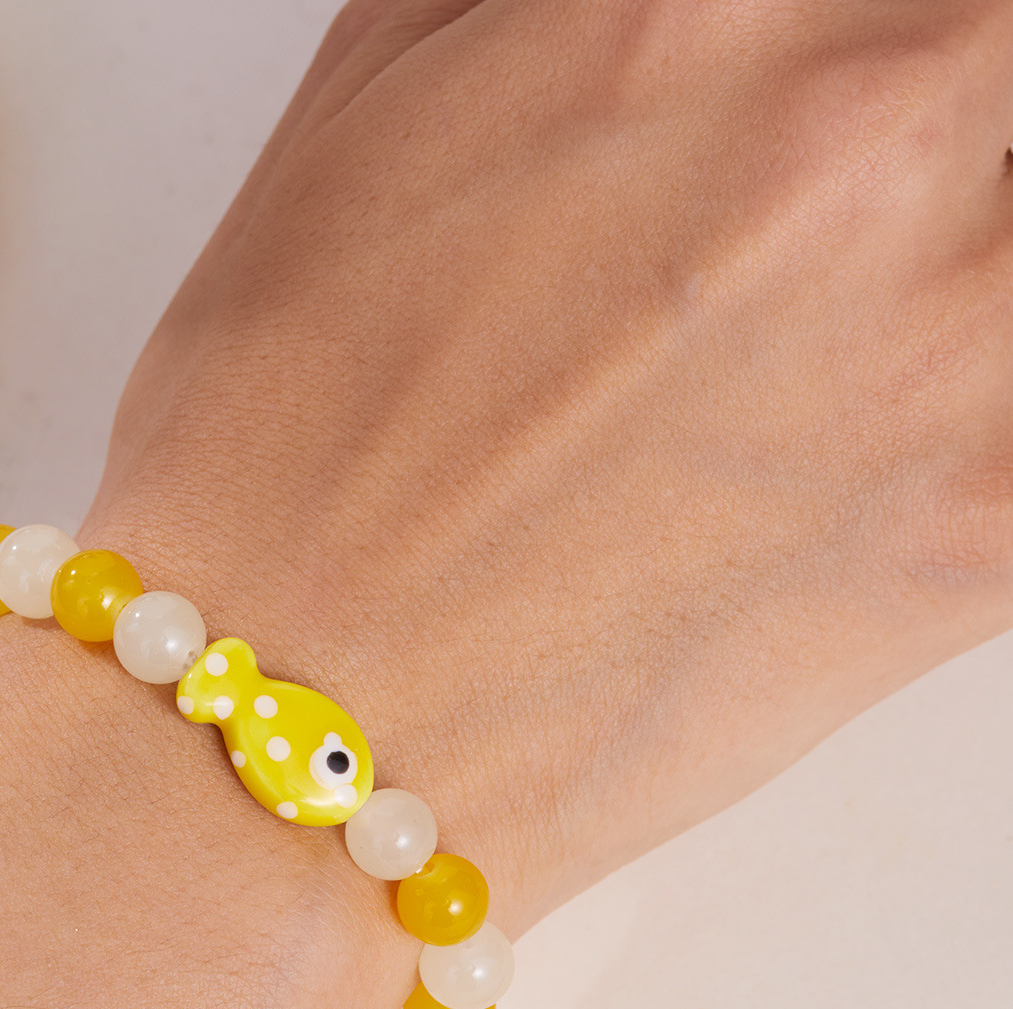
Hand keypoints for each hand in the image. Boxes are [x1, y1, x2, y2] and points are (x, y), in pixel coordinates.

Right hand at [85, 0, 1012, 924]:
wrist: (287, 723)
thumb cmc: (281, 459)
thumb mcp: (364, 117)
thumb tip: (647, 5)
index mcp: (697, 4)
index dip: (859, 36)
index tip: (841, 73)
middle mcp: (861, 142)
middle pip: (1002, 53)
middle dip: (943, 104)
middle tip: (829, 215)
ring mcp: (960, 344)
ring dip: (972, 257)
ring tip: (852, 330)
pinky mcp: (993, 535)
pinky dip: (996, 415)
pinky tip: (908, 426)